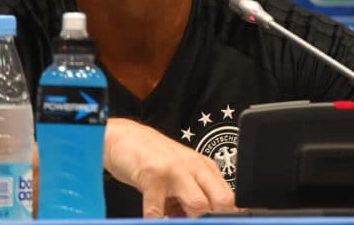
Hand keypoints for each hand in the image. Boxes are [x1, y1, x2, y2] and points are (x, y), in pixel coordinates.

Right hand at [104, 118, 235, 217]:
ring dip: (188, 221)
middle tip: (193, 222)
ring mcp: (175, 170)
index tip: (217, 224)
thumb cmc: (153, 158)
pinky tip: (153, 219)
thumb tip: (206, 221)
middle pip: (222, 200)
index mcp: (205, 168)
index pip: (228, 198)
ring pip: (198, 204)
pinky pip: (158, 211)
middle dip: (212, 219)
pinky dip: (156, 221)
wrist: (124, 137)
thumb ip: (193, 198)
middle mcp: (194, 167)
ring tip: (173, 218)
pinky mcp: (153, 175)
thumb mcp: (180, 176)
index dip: (227, 216)